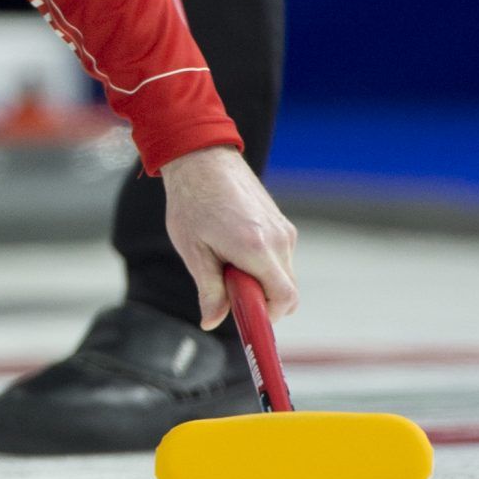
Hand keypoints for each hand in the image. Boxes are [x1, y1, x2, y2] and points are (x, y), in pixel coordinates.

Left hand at [161, 145, 298, 329]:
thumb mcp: (193, 250)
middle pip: (287, 291)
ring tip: (226, 258)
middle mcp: (278, 239)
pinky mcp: (282, 221)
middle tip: (229, 287)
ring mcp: (284, 228)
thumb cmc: (192, 201)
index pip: (284, 300)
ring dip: (261, 278)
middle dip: (262, 299)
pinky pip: (281, 255)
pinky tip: (234, 244)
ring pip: (283, 274)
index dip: (268, 316)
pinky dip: (263, 262)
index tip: (246, 316)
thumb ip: (209, 290)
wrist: (201, 156)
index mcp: (257, 248)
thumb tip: (211, 322)